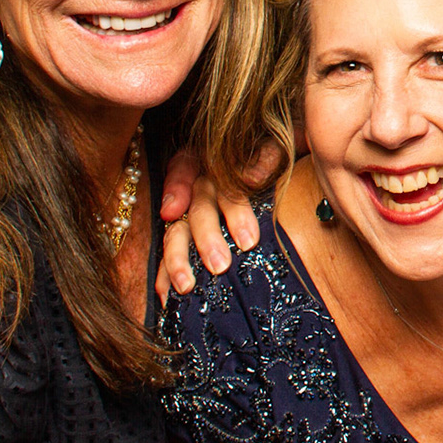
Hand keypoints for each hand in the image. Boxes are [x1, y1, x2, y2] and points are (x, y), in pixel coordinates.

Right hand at [155, 144, 277, 300]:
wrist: (276, 167)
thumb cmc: (273, 158)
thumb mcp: (274, 148)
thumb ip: (264, 157)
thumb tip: (250, 176)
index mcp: (211, 158)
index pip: (187, 169)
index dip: (176, 189)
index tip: (174, 210)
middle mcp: (197, 185)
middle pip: (194, 208)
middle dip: (204, 237)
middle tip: (220, 264)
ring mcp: (192, 212)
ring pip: (178, 233)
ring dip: (179, 260)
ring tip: (187, 285)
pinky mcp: (191, 236)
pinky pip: (175, 254)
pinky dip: (168, 274)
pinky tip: (166, 294)